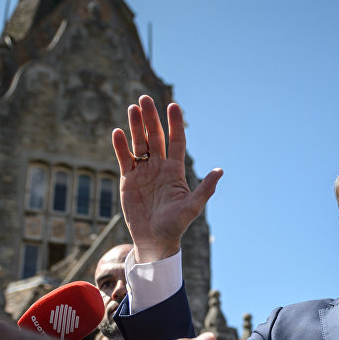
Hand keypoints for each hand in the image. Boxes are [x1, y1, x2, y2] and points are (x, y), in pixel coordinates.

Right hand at [112, 95, 221, 262]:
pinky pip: (124, 158)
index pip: (176, 141)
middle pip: (155, 137)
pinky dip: (120, 146)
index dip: (174, 124)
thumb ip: (205, 189)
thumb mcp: (192, 207)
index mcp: (175, 170)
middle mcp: (159, 167)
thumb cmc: (175, 225)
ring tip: (132, 108)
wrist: (155, 240)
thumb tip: (220, 171)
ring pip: (139, 143)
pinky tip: (118, 132)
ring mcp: (143, 172)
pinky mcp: (128, 180)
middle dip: (150, 118)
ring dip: (136, 126)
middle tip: (145, 99)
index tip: (172, 106)